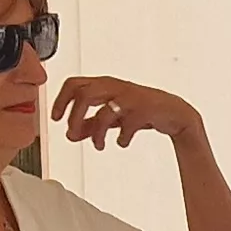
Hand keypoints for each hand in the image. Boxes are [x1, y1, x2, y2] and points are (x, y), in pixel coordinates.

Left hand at [51, 76, 205, 151]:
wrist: (175, 113)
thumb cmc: (140, 110)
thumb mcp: (112, 117)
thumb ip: (90, 124)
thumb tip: (70, 134)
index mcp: (104, 84)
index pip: (74, 84)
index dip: (61, 100)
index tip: (55, 118)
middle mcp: (115, 87)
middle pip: (84, 94)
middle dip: (74, 117)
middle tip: (72, 135)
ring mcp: (130, 98)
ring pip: (103, 111)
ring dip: (96, 132)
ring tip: (98, 146)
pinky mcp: (144, 109)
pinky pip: (126, 125)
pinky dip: (121, 137)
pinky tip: (122, 143)